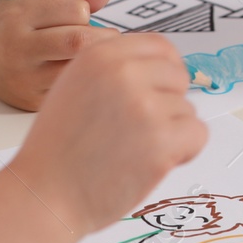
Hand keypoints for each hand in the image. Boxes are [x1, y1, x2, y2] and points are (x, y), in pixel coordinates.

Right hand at [0, 0, 118, 110]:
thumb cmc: (19, 18)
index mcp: (18, 15)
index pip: (73, 9)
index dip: (85, 9)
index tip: (83, 12)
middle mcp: (16, 49)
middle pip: (78, 42)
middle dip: (101, 36)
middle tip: (106, 34)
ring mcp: (22, 79)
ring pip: (77, 68)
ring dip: (93, 57)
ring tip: (90, 50)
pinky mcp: (30, 102)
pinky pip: (71, 88)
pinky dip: (82, 76)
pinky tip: (76, 68)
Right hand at [10, 33, 205, 236]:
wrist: (44, 196)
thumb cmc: (57, 151)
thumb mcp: (76, 87)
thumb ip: (115, 71)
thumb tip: (160, 68)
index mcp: (100, 54)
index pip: (160, 46)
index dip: (164, 71)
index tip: (158, 91)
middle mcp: (123, 73)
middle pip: (178, 76)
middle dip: (168, 103)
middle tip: (140, 130)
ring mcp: (144, 105)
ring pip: (187, 108)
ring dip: (170, 132)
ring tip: (131, 151)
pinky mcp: (161, 139)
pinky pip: (198, 134)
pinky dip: (184, 152)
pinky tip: (150, 163)